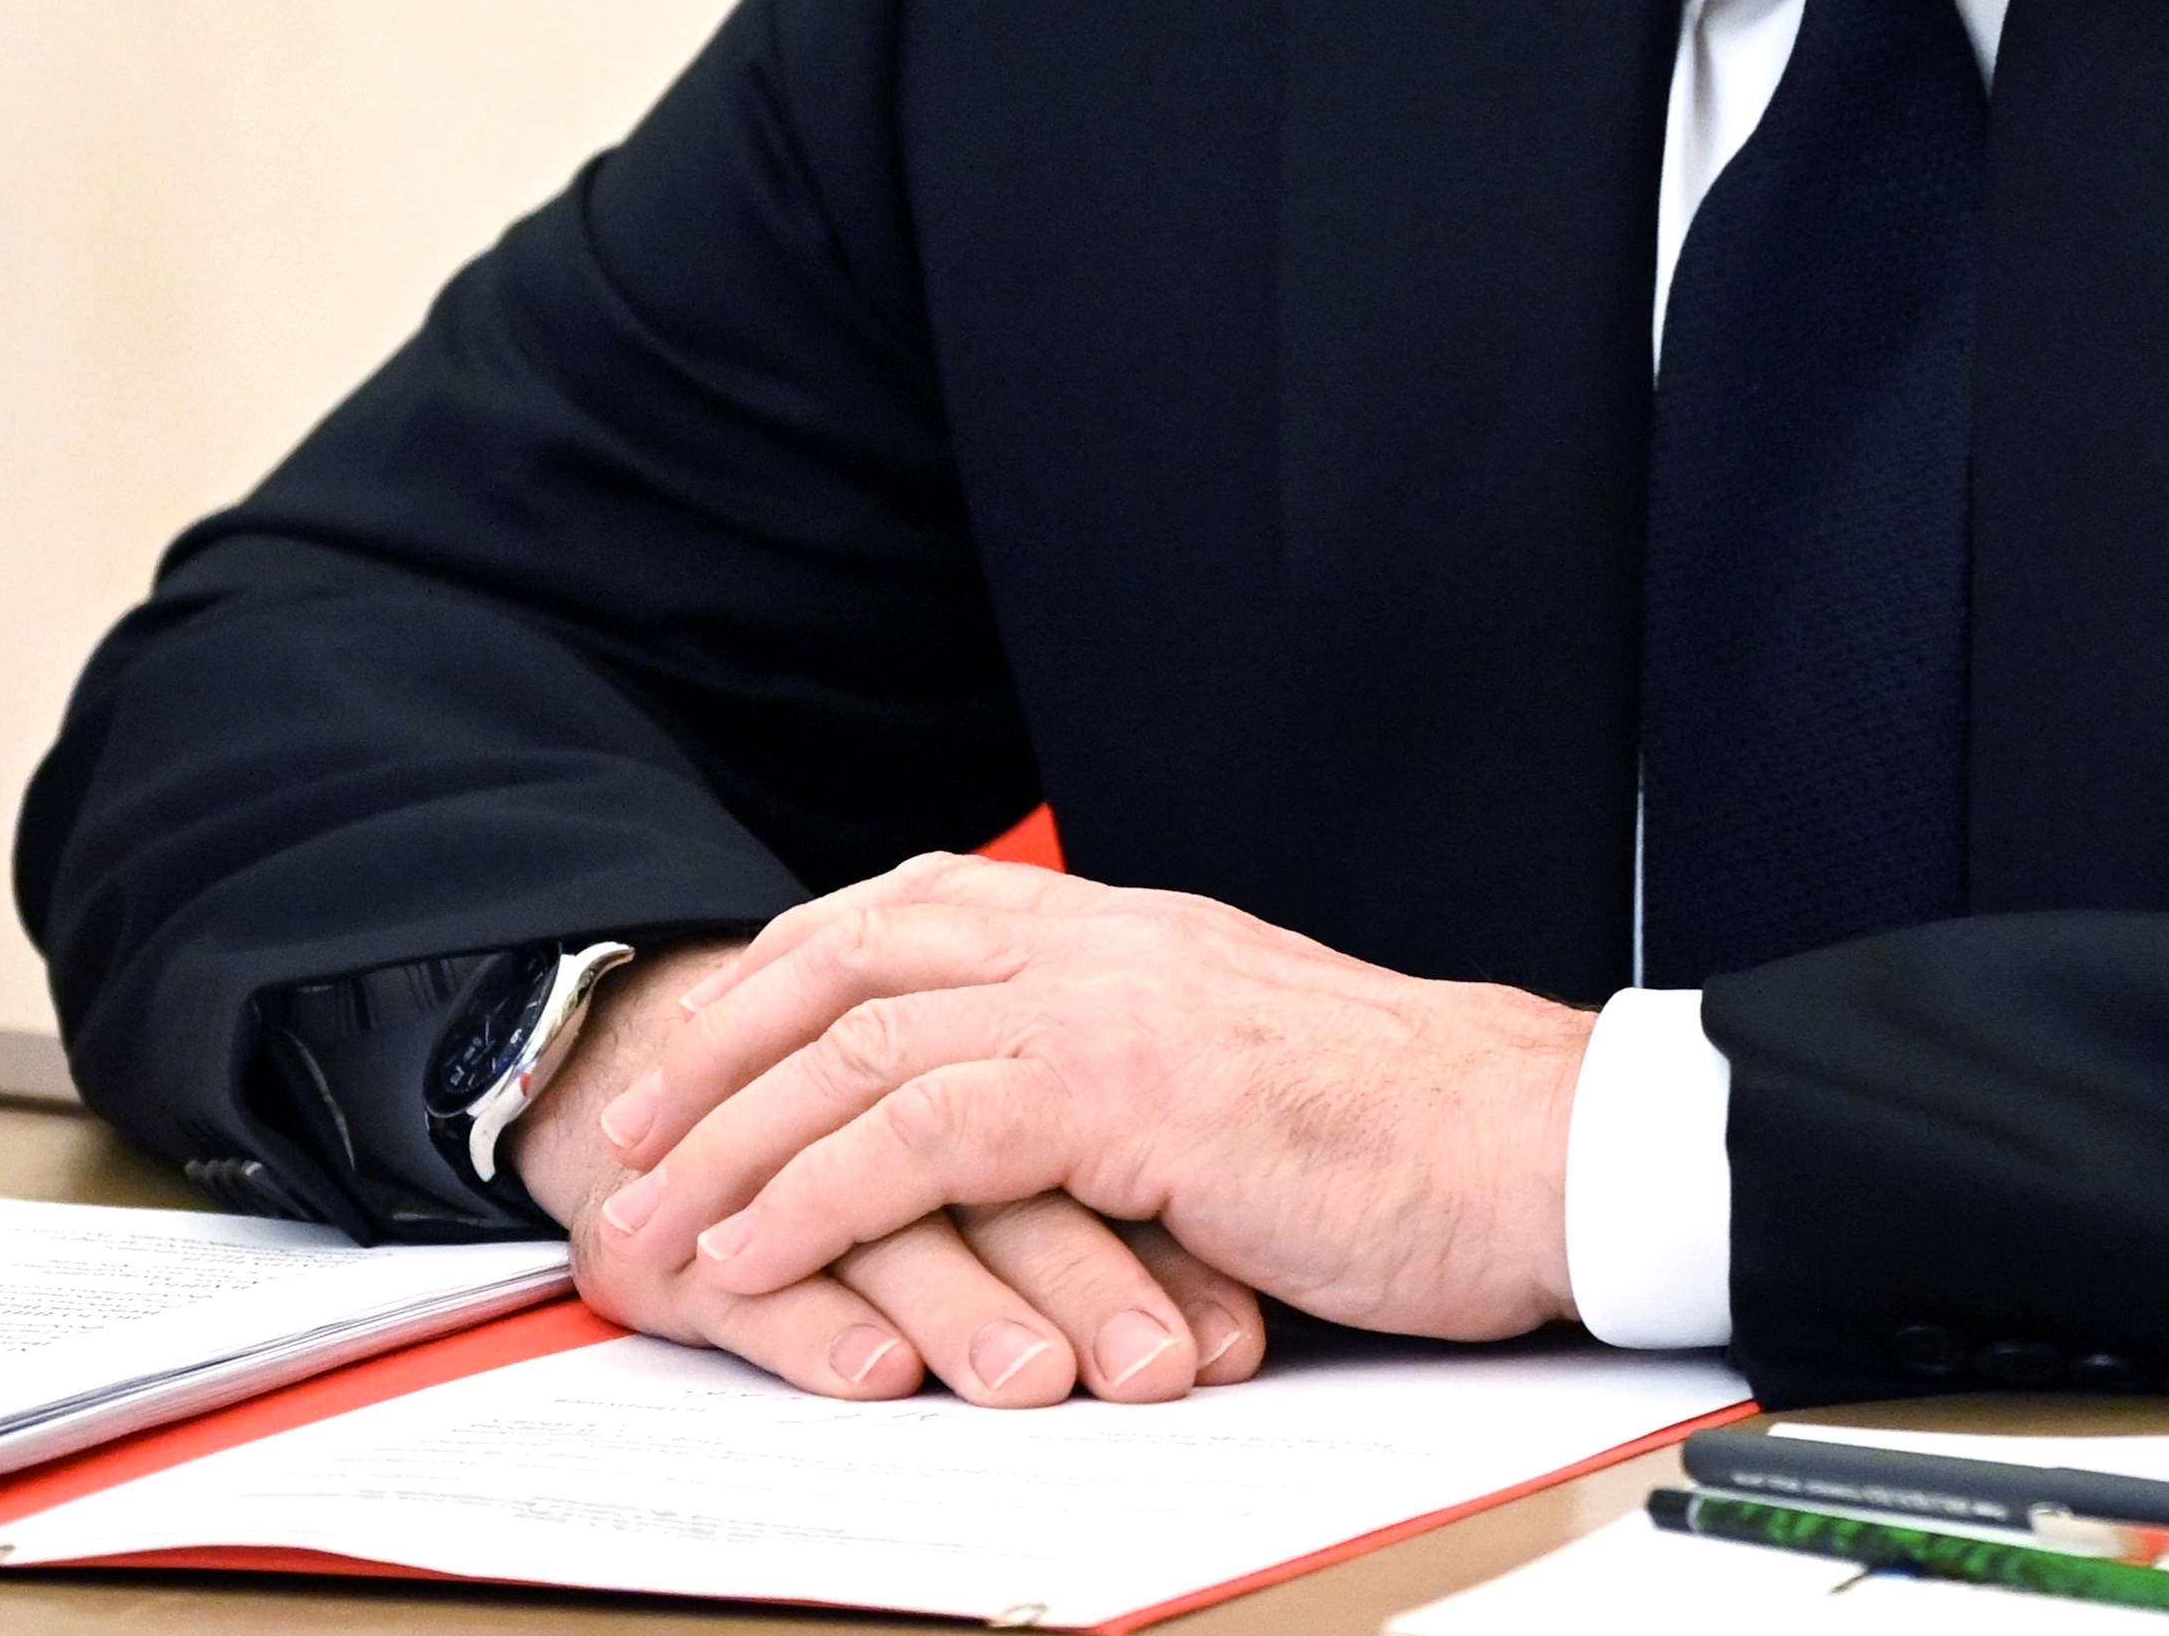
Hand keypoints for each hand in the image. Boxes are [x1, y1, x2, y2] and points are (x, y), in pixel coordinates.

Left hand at [578, 854, 1593, 1346]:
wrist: (1543, 1144)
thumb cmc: (1418, 1141)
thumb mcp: (1248, 1079)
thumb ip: (1138, 1079)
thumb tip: (1047, 1141)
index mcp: (1131, 931)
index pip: (909, 910)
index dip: (787, 977)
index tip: (704, 1051)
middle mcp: (1106, 940)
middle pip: (847, 957)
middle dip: (717, 1048)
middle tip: (624, 1139)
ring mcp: (1113, 1007)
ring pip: (857, 1043)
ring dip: (728, 1139)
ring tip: (646, 1227)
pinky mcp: (1130, 1095)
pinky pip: (919, 1135)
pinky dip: (812, 1195)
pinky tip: (751, 1257)